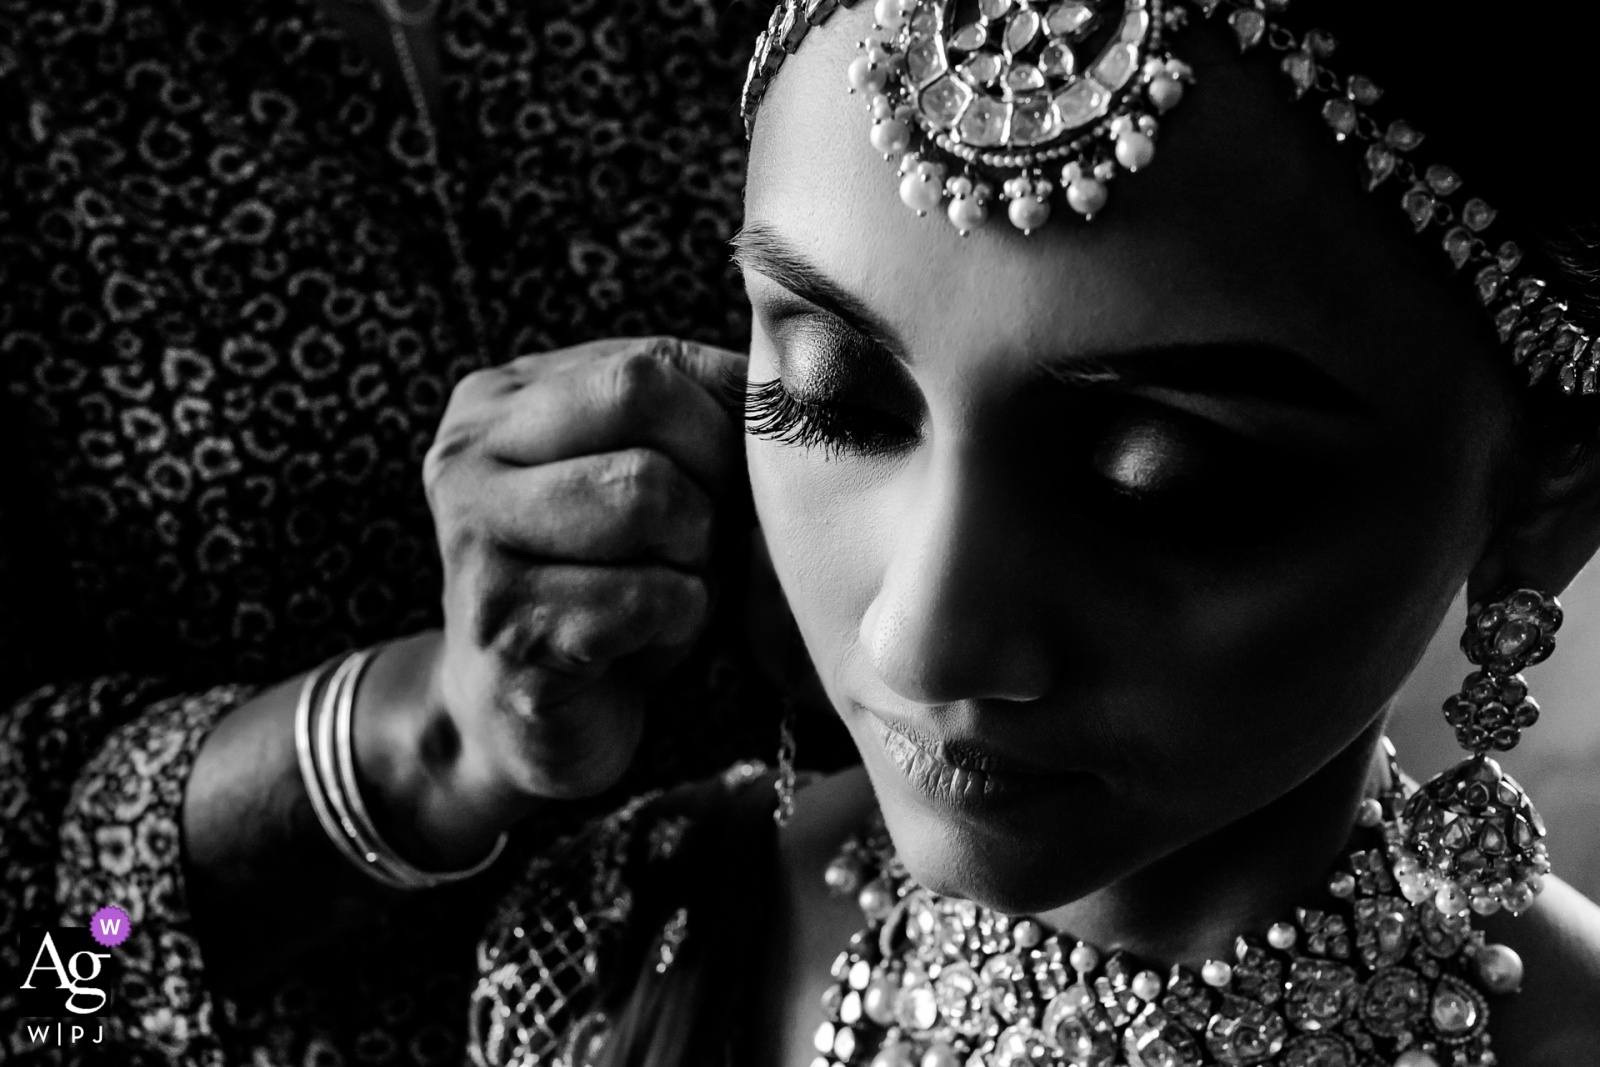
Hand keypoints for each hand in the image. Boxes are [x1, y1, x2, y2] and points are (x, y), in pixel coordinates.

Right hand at [423, 336, 745, 804]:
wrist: (526, 720)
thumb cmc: (614, 585)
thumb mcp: (653, 475)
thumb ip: (702, 410)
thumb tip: (798, 364)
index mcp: (500, 402)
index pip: (647, 363)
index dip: (722, 423)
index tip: (727, 484)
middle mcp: (467, 457)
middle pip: (639, 399)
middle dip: (707, 475)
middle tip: (704, 538)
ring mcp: (475, 542)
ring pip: (647, 493)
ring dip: (695, 553)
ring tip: (671, 585)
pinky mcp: (505, 627)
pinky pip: (647, 595)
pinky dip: (679, 620)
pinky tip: (644, 641)